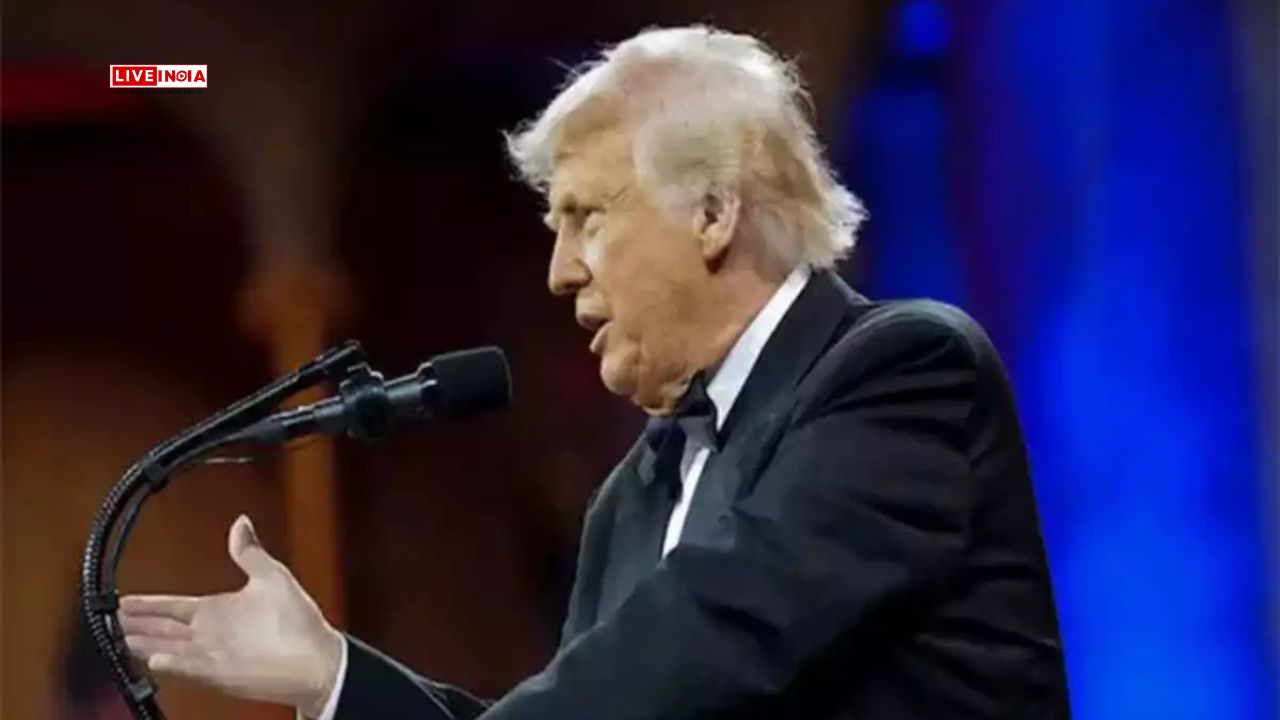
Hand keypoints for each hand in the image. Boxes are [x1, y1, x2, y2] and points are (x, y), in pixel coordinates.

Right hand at [119, 515, 342, 716]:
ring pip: (167, 648)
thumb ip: (249, 553)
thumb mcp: (271, 577)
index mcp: (218, 611)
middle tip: (109, 621)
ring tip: (119, 639)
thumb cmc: (299, 621)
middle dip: (136, 625)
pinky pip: (189, 667)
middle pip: (162, 629)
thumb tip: (241, 522)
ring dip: (144, 644)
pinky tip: (154, 659)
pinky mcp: (219, 674)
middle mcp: (209, 634)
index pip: (173, 606)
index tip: (125, 600)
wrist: (317, 657)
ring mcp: (211, 656)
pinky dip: (173, 663)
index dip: (149, 604)